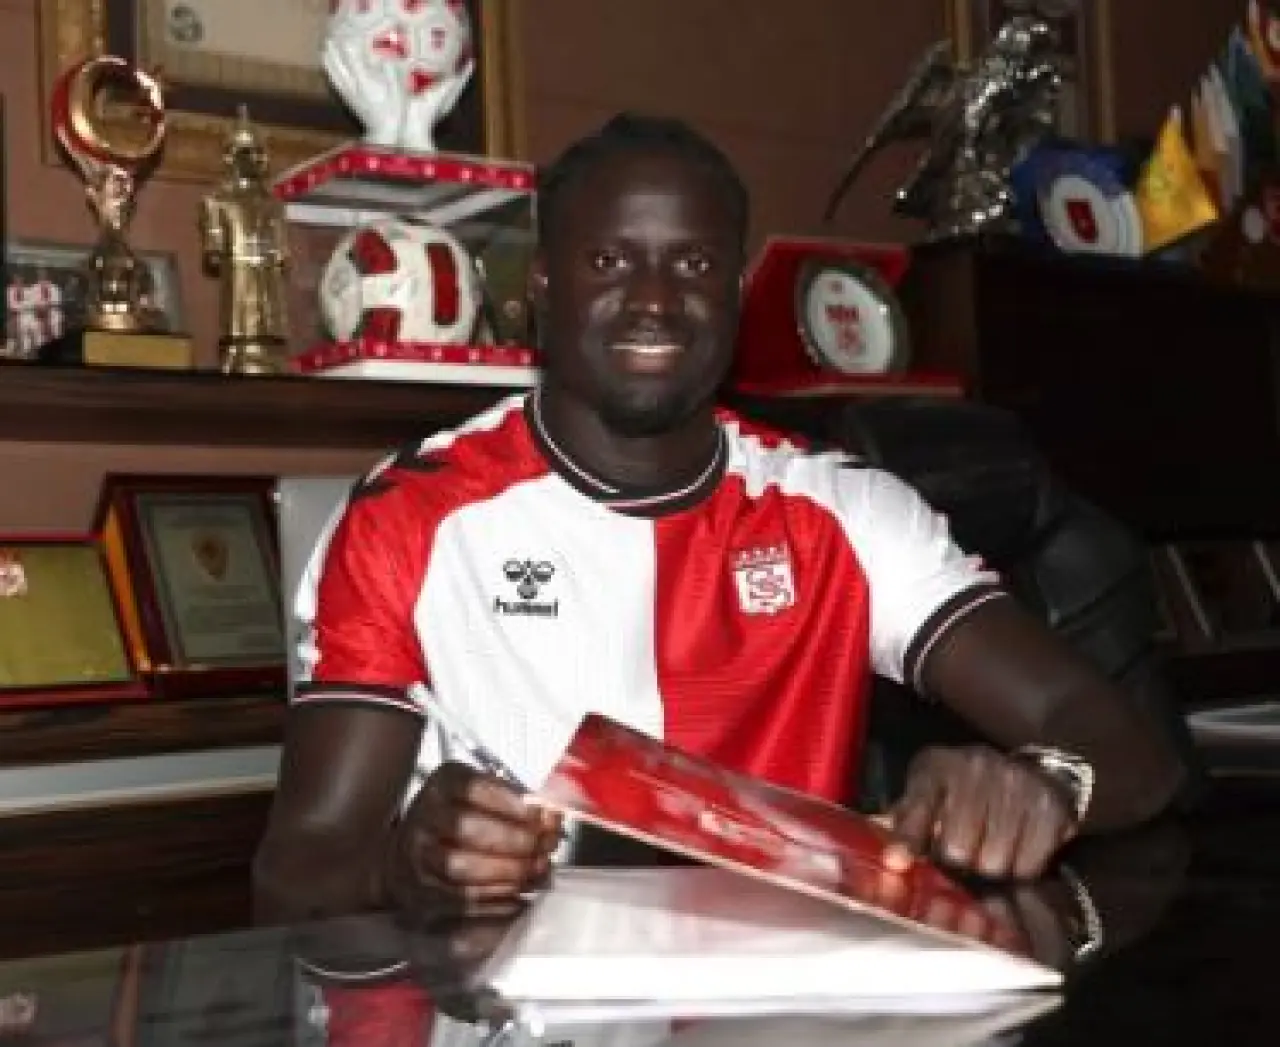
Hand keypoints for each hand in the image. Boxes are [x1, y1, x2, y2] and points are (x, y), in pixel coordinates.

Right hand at [390, 762, 561, 914]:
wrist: (415, 853)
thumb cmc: (462, 818)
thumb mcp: (486, 794)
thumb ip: (520, 800)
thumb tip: (554, 813)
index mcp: (444, 785)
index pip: (473, 788)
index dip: (511, 803)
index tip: (541, 814)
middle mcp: (425, 818)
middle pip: (466, 828)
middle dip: (515, 840)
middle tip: (545, 845)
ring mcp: (419, 857)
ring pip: (461, 868)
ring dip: (508, 872)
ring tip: (535, 869)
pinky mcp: (424, 893)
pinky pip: (460, 901)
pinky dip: (496, 900)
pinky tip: (519, 893)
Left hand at [888, 745, 1076, 880]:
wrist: (1025, 774)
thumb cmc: (962, 792)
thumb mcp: (927, 796)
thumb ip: (907, 825)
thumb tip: (894, 862)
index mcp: (938, 765)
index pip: (919, 808)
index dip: (908, 840)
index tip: (898, 862)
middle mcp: (977, 766)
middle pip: (958, 848)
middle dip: (958, 859)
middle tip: (964, 851)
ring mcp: (1016, 782)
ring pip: (994, 862)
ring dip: (991, 866)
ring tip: (990, 847)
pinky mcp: (1048, 805)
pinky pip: (1029, 864)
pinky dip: (1021, 867)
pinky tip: (1017, 846)